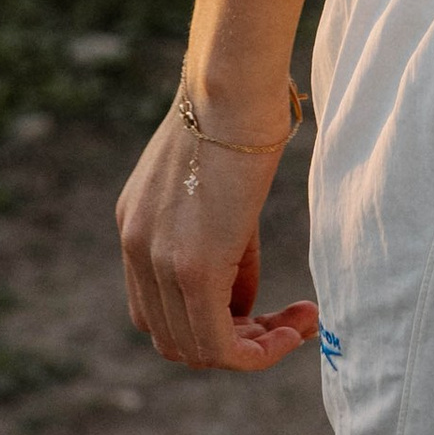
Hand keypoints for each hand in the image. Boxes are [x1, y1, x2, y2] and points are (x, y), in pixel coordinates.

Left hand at [116, 104, 312, 372]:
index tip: (258, 309)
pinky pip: (219, 343)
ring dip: (251, 349)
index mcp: (136, 224)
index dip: (206, 320)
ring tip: (298, 325)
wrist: (233, 82)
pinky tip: (294, 331)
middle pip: (172, 338)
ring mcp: (158, 262)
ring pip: (197, 347)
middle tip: (283, 324)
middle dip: (231, 342)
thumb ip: (223, 245)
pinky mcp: (192, 269)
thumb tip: (243, 302)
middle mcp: (135, 248)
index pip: (157, 308)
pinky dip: (257, 353)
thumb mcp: (220, 185)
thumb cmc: (240, 110)